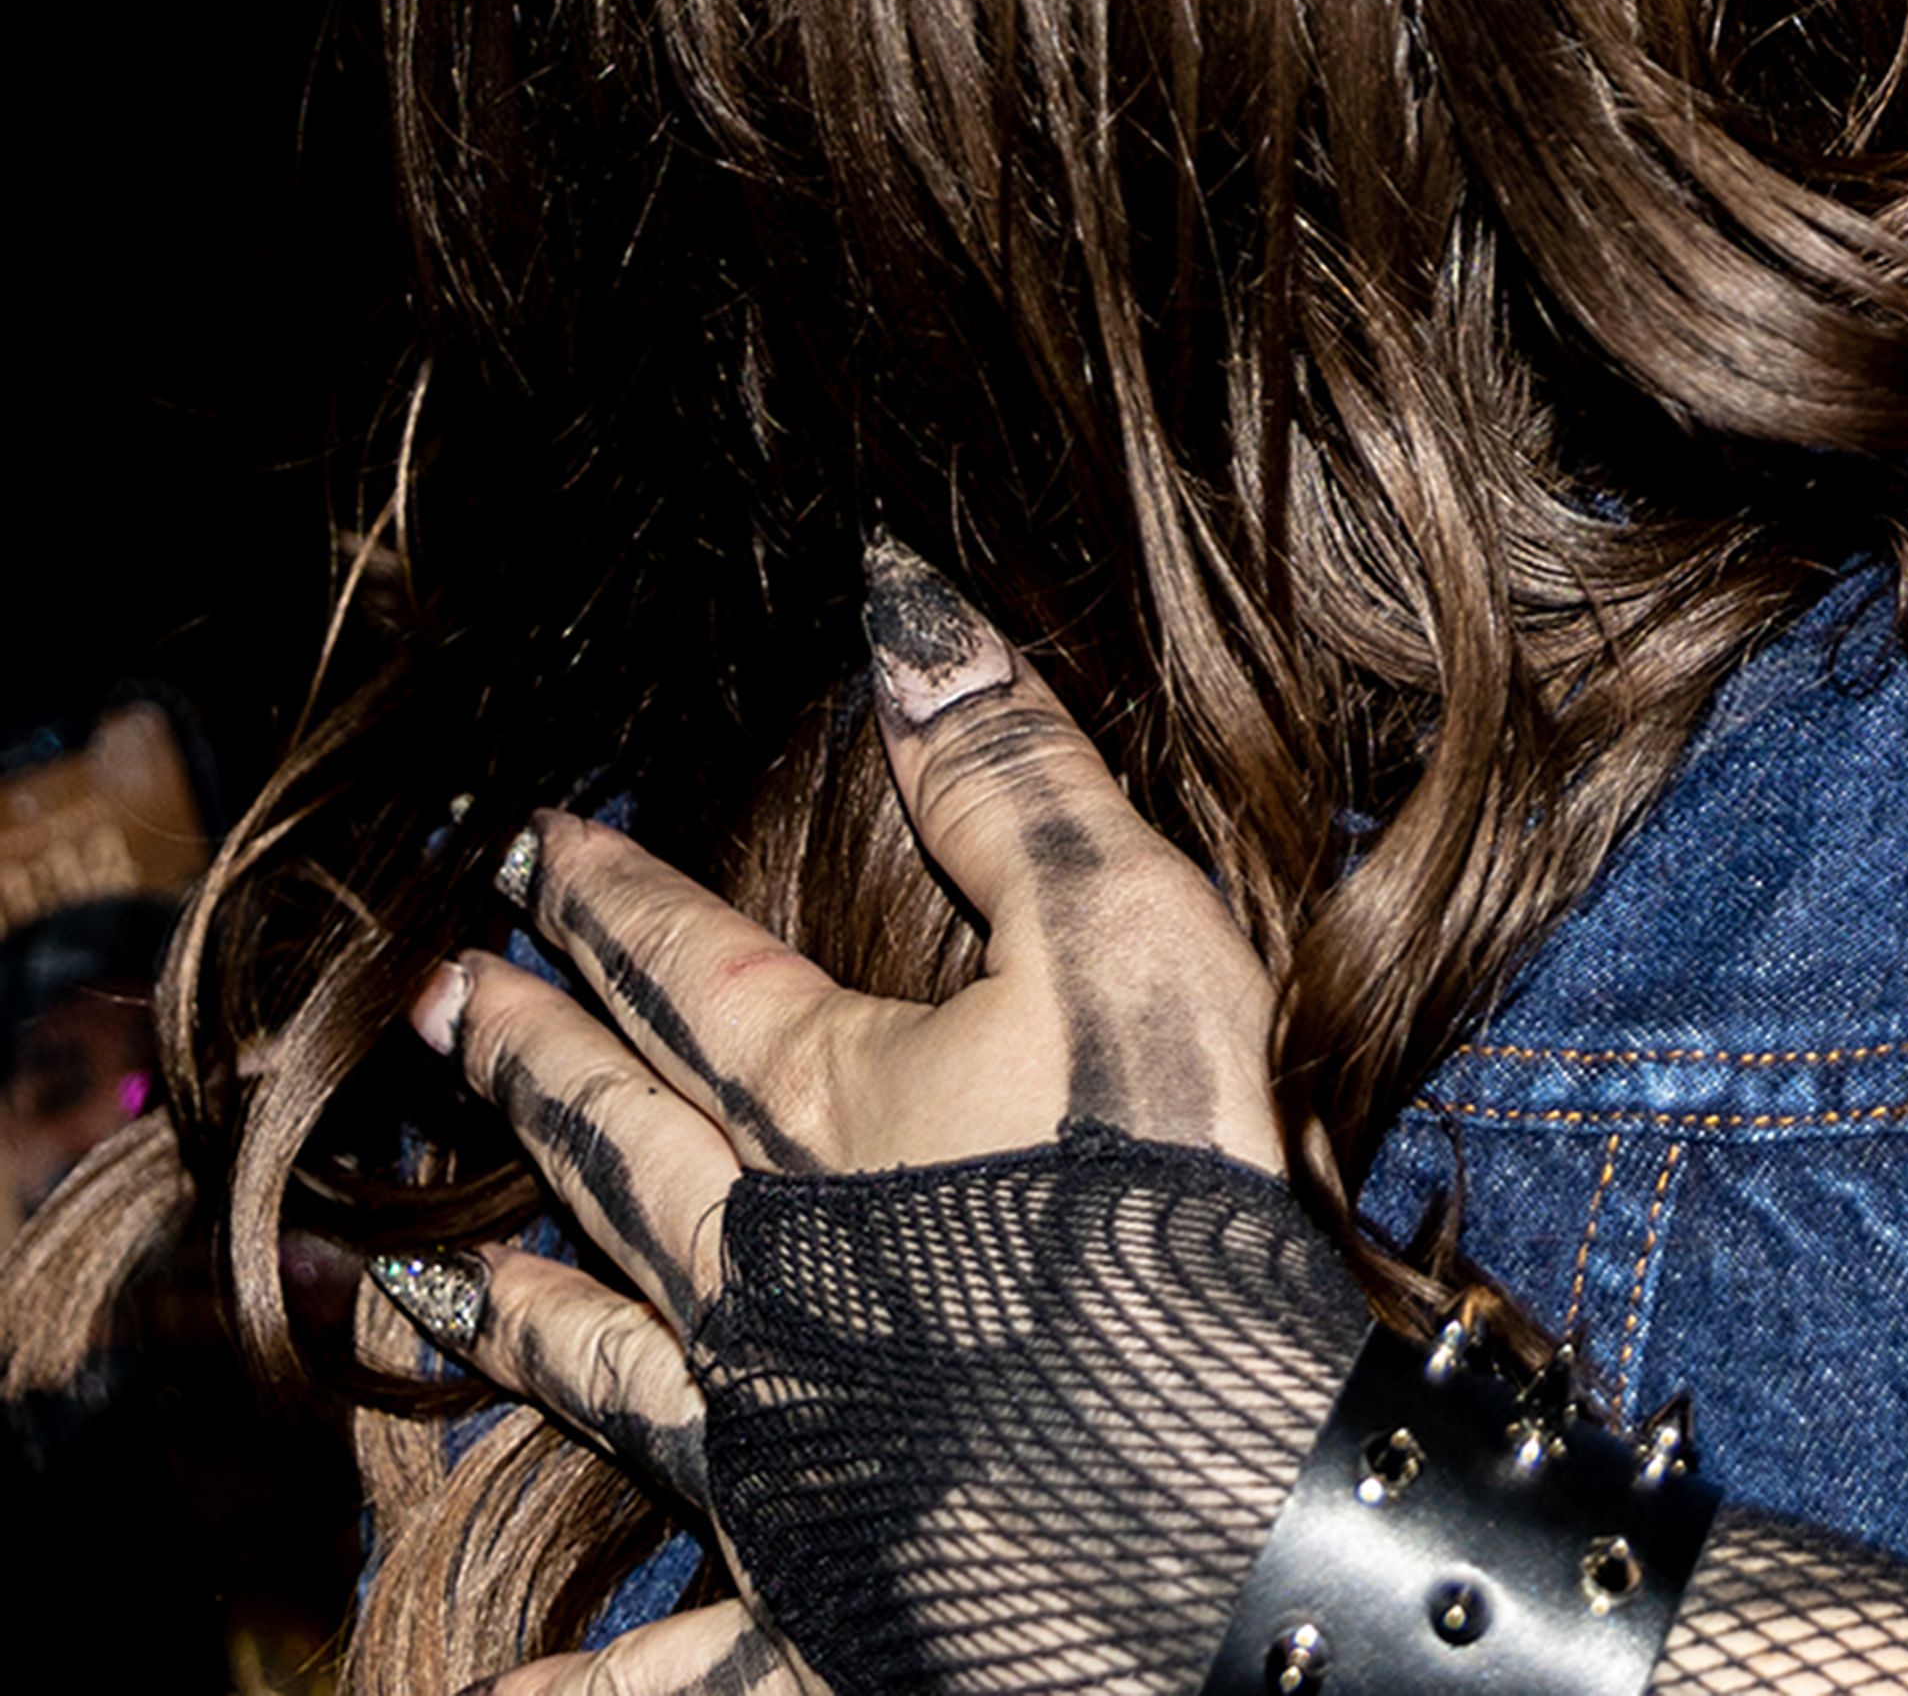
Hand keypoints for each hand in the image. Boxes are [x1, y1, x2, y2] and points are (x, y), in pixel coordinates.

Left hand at [376, 539, 1285, 1688]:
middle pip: (620, 1146)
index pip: (694, 972)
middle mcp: (768, 1271)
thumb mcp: (1117, 923)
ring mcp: (780, 1444)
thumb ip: (1002, 769)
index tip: (524, 845)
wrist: (1210, 1482)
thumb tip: (886, 603)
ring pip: (614, 1369)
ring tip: (414, 1293)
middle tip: (433, 1014)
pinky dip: (584, 1684)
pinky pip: (676, 1657)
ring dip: (520, 1323)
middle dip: (529, 1067)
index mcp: (834, 1107)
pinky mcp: (817, 1592)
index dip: (611, 898)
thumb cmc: (1167, 1186)